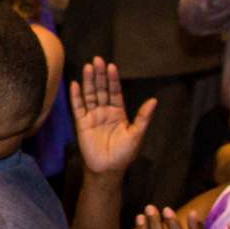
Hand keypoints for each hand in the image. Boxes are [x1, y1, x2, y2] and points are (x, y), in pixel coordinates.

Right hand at [72, 58, 156, 176]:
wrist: (108, 169)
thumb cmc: (124, 154)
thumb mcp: (137, 134)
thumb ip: (143, 117)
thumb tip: (154, 100)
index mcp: (118, 112)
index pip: (115, 92)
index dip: (113, 79)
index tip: (112, 67)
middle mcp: (105, 111)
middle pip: (101, 89)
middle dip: (100, 75)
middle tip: (98, 60)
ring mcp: (92, 116)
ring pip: (89, 95)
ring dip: (88, 81)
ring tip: (88, 67)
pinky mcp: (81, 123)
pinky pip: (78, 107)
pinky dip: (76, 96)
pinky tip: (75, 84)